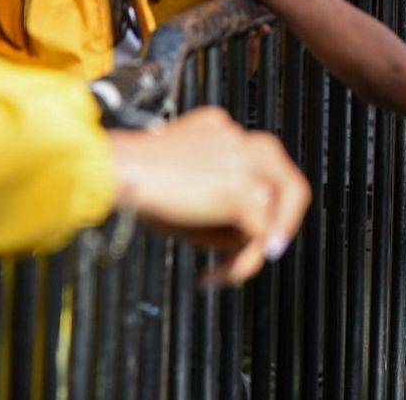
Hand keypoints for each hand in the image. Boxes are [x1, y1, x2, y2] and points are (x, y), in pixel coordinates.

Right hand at [109, 107, 309, 285]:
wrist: (119, 170)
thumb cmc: (135, 181)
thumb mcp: (180, 186)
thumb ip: (214, 200)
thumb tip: (242, 239)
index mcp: (220, 129)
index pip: (256, 166)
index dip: (253, 201)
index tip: (234, 229)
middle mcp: (238, 139)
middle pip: (286, 180)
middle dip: (282, 221)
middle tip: (267, 251)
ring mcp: (244, 163)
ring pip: (277, 212)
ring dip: (256, 248)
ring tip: (233, 270)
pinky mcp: (240, 191)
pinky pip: (257, 237)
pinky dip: (240, 265)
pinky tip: (215, 277)